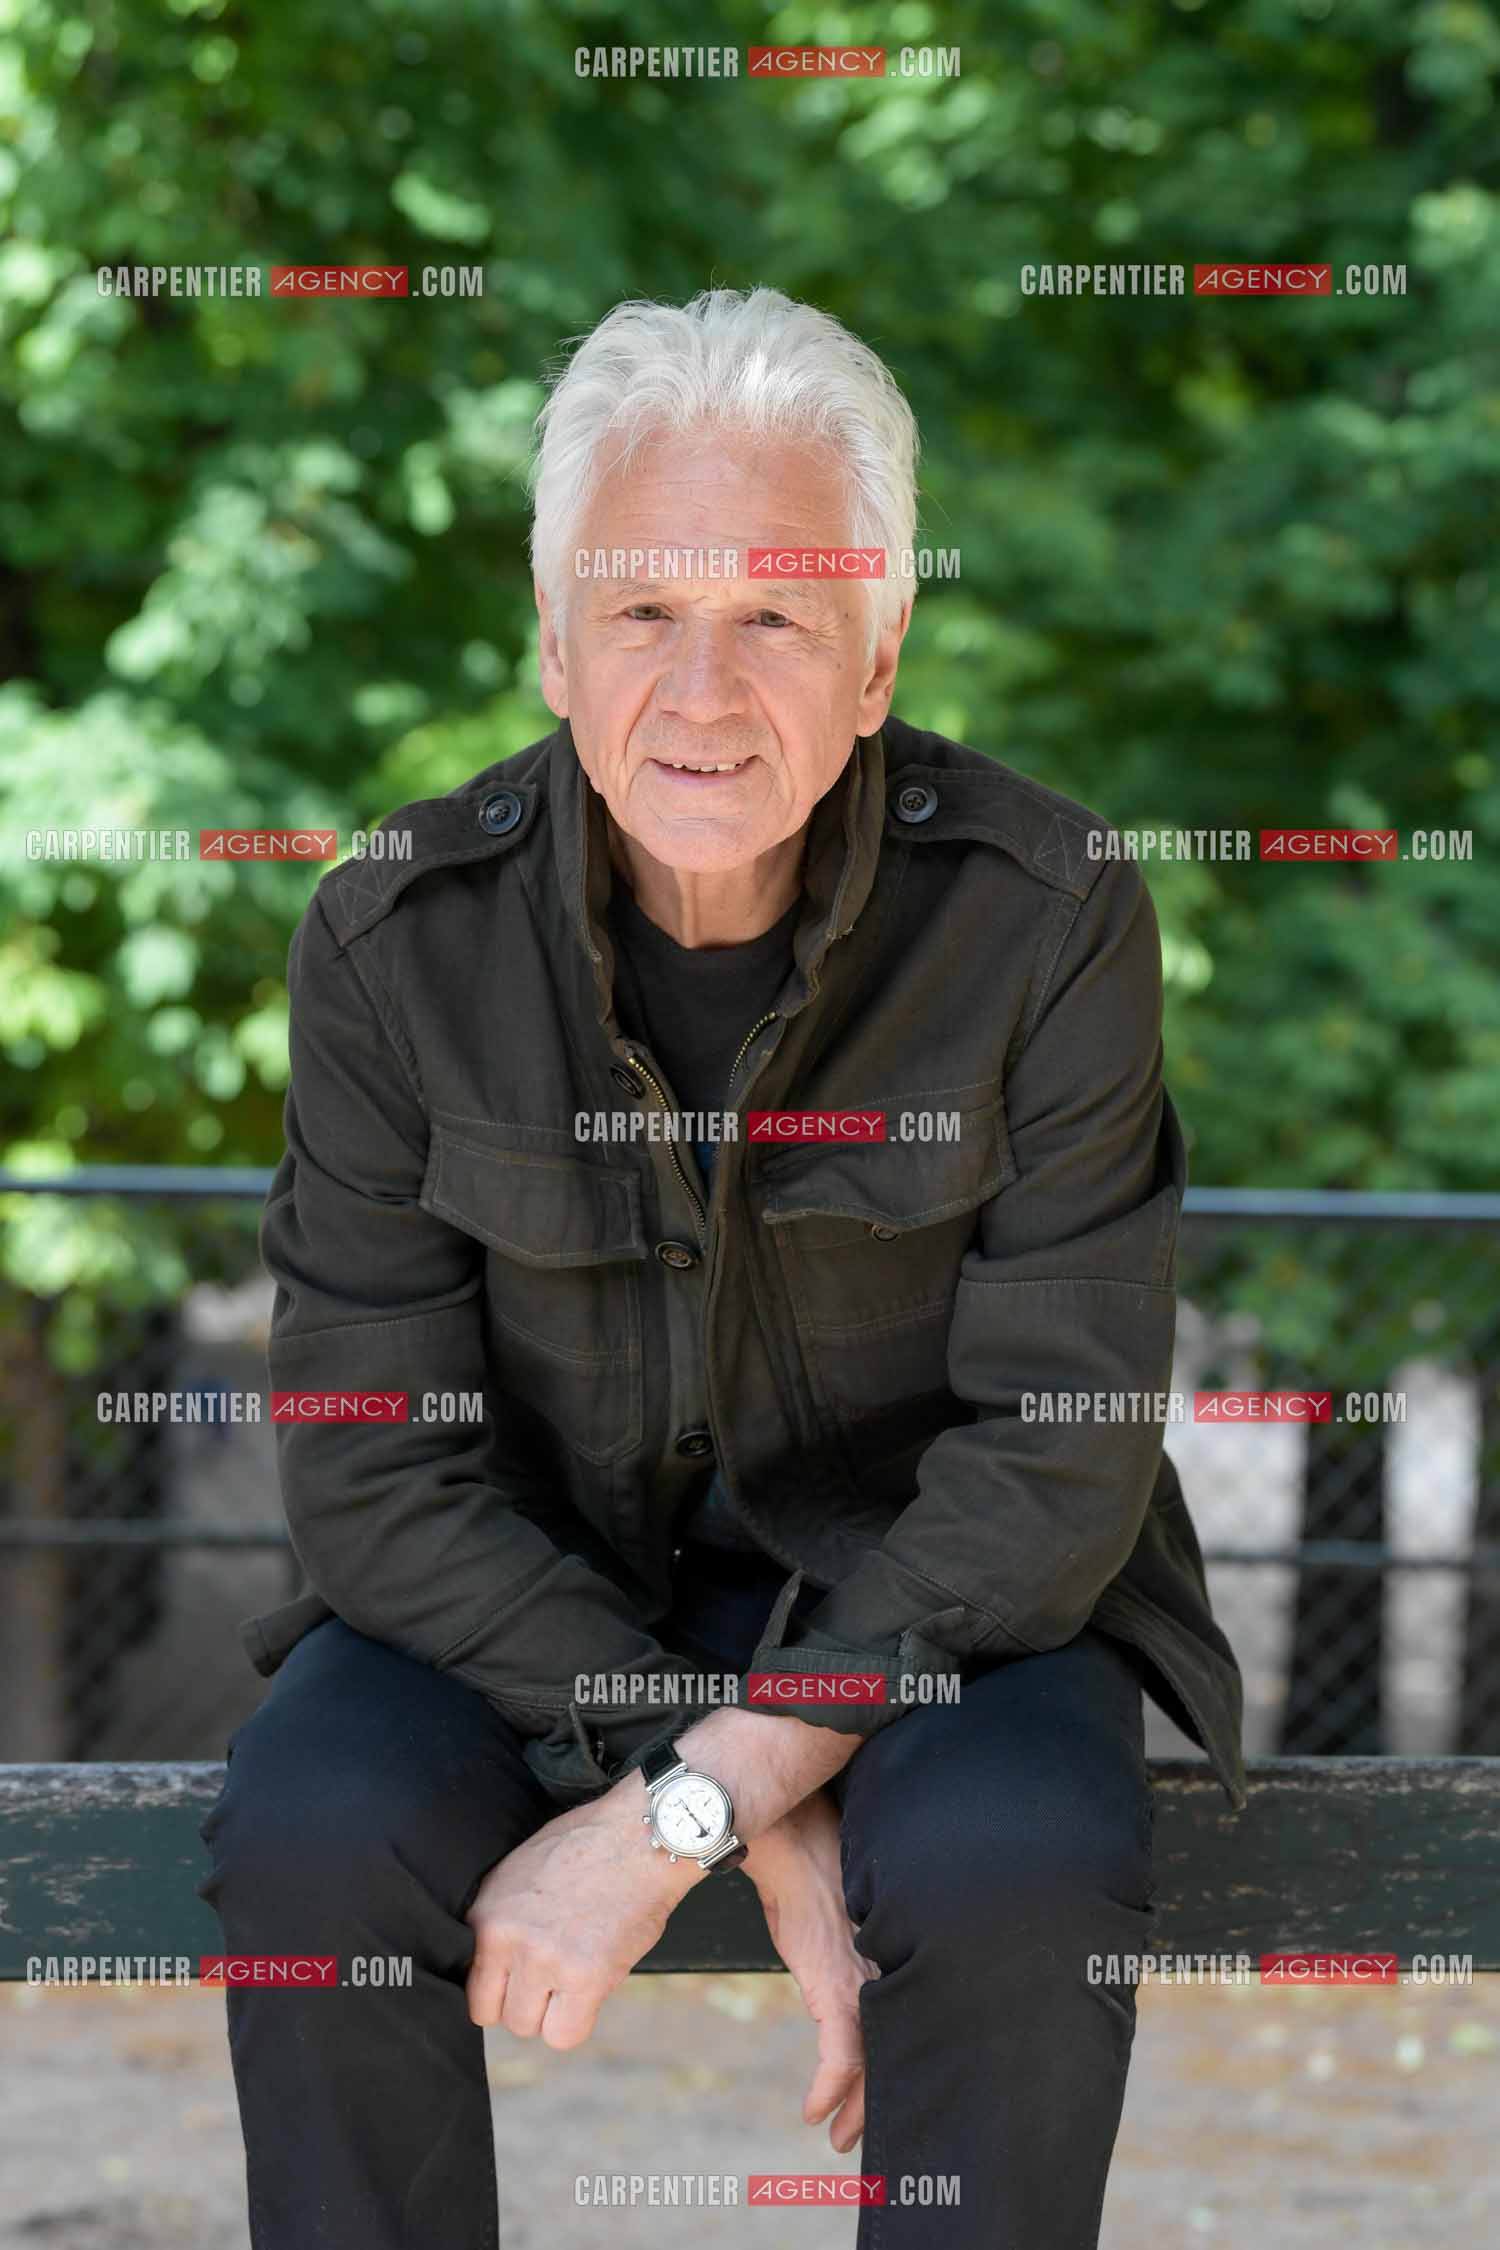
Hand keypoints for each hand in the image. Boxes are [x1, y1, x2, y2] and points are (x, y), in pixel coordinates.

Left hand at [464, 1792, 695, 2047]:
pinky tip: (590, 1988)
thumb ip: (501, 1918)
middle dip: (525, 2000)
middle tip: (552, 1975)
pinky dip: (577, 2020)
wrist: (640, 1836)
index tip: (519, 1979)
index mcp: (487, 1912)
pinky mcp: (584, 1976)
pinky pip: (564, 2034)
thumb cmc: (589, 1846)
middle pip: (495, 2014)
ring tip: (574, 1975)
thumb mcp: (521, 1871)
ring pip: (528, 2026)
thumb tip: (490, 1962)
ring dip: (551, 2011)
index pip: (470, 1987)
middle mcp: (508, 1938)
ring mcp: (544, 1959)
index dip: (498, 1988)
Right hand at [742, 1788, 879, 2154]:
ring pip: (872, 2059)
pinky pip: (841, 2052)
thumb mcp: (830, 1902)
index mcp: (881, 1948)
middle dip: (878, 2099)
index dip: (896, 2061)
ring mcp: (858, 1975)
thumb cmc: (806, 1853)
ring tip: (844, 2136)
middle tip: (868, 2139)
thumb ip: (842, 1931)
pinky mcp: (832, 1981)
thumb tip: (838, 1942)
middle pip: (895, 2045)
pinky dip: (830, 2086)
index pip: (902, 2016)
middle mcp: (878, 1966)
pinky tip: (816, 2110)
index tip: (881, 2092)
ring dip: (856, 2105)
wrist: (786, 1830)